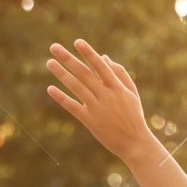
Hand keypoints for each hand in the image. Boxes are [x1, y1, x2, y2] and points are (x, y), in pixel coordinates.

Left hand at [46, 40, 158, 163]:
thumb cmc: (133, 116)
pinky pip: (73, 107)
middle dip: (69, 59)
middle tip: (54, 47)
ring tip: (50, 62)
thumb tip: (104, 57)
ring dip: (62, 74)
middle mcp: (107, 96)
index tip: (77, 42)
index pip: (101, 67)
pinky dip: (62, 98)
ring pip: (77, 88)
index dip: (89, 54)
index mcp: (118, 88)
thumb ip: (120, 74)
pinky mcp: (91, 121)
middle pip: (85, 74)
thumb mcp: (132, 94)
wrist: (136, 144)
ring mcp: (98, 109)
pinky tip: (50, 88)